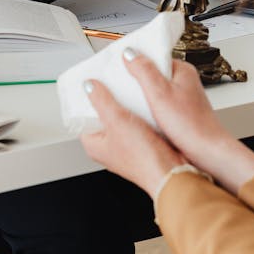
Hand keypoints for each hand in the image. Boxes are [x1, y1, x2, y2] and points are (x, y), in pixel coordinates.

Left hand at [80, 79, 187, 197]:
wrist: (171, 171)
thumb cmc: (143, 157)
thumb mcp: (117, 121)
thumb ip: (102, 101)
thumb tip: (89, 86)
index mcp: (94, 145)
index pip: (82, 117)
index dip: (86, 99)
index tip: (93, 83)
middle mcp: (108, 147)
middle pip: (102, 115)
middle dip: (108, 98)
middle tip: (113, 83)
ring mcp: (125, 145)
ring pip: (121, 118)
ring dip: (126, 104)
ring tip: (130, 90)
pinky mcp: (142, 143)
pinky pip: (136, 122)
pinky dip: (139, 112)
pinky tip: (145, 104)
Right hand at [124, 52, 253, 194]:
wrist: (206, 151)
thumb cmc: (191, 124)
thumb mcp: (161, 94)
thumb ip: (145, 71)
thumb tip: (130, 53)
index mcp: (182, 71)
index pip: (154, 56)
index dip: (135, 60)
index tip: (118, 65)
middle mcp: (183, 82)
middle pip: (152, 74)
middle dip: (135, 80)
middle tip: (118, 86)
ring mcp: (181, 98)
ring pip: (154, 91)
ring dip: (140, 96)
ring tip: (126, 102)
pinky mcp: (178, 112)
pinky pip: (157, 105)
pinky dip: (147, 109)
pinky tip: (140, 116)